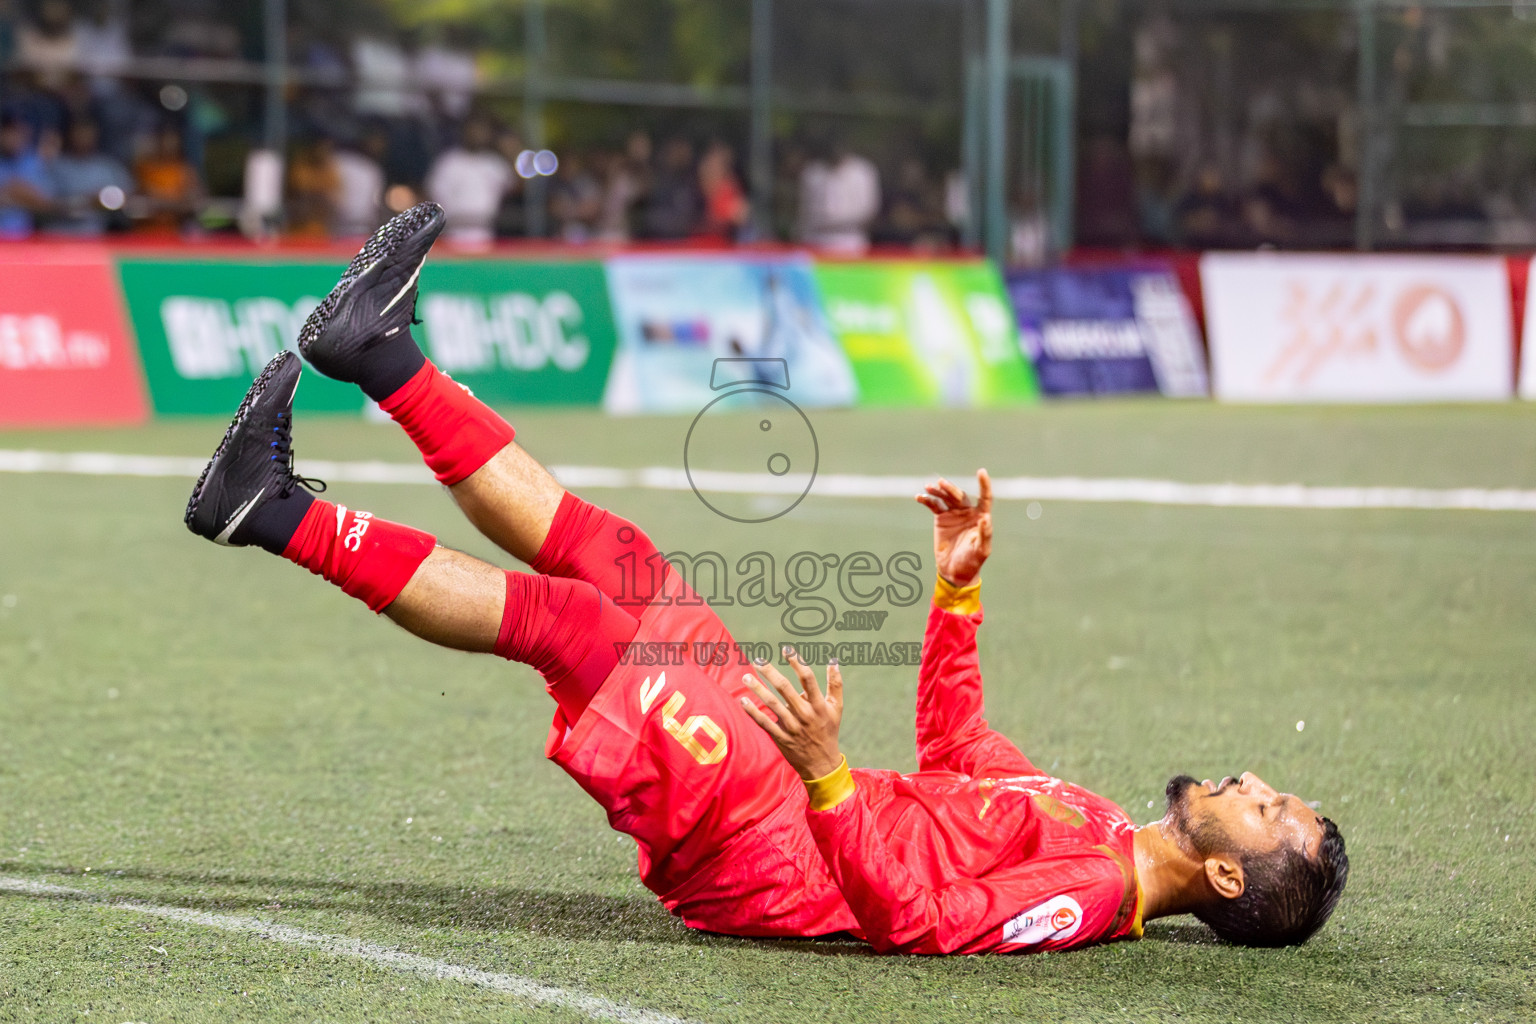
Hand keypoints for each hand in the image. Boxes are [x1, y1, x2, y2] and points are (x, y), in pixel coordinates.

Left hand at [739, 648, 844, 780]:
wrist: (822, 764)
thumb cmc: (829, 731)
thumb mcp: (837, 708)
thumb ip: (836, 684)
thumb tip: (833, 660)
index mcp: (819, 705)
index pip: (808, 679)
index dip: (797, 662)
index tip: (786, 649)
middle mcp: (804, 714)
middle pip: (785, 688)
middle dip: (770, 672)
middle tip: (758, 660)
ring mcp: (792, 726)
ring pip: (772, 704)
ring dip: (758, 689)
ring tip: (746, 676)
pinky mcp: (781, 737)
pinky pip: (764, 723)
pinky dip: (753, 712)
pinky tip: (743, 700)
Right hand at [915, 469, 991, 586]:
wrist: (955, 571)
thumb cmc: (972, 561)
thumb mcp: (981, 550)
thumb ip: (984, 534)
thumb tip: (985, 519)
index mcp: (981, 517)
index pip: (985, 497)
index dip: (984, 485)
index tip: (981, 471)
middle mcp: (968, 512)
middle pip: (960, 495)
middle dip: (951, 488)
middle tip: (940, 483)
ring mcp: (954, 513)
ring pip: (946, 497)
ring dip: (938, 491)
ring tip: (929, 487)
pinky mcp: (941, 518)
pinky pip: (934, 505)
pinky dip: (927, 500)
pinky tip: (919, 497)